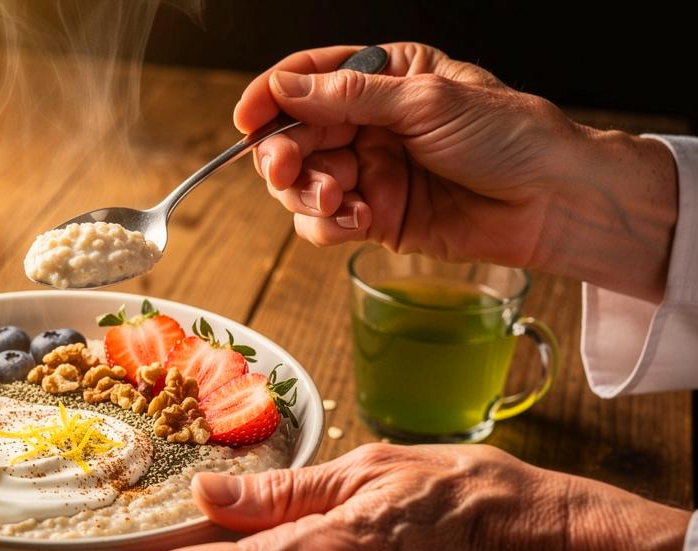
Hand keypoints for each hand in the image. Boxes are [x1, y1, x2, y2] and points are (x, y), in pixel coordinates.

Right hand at [234, 43, 676, 302]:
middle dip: (285, 155)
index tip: (247, 118)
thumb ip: (350, 98)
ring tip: (339, 199)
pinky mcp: (375, 218)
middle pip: (296, 136)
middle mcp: (369, 123)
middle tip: (288, 170)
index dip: (271, 97)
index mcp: (383, 77)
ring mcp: (370, 171)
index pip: (308, 79)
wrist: (552, 201)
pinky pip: (325, 223)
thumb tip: (285, 89)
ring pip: (302, 184)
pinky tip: (358, 220)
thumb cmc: (509, 136)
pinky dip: (329, 225)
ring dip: (307, 193)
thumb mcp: (426, 101)